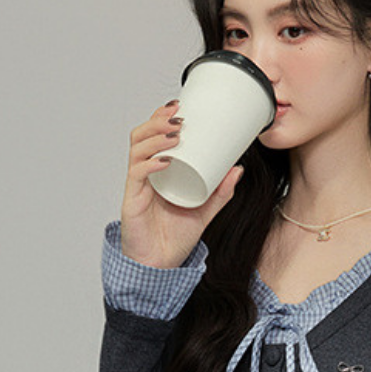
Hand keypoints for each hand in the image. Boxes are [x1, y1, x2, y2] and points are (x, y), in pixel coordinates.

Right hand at [120, 101, 244, 268]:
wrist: (160, 265)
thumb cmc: (175, 238)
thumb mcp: (204, 211)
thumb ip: (220, 192)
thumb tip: (238, 169)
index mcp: (159, 170)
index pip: (154, 134)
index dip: (162, 116)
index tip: (180, 105)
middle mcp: (145, 173)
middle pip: (142, 135)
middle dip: (158, 120)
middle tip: (179, 116)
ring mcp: (137, 185)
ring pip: (137, 149)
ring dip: (155, 136)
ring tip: (174, 133)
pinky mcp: (132, 200)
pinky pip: (137, 174)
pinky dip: (150, 163)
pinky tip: (165, 161)